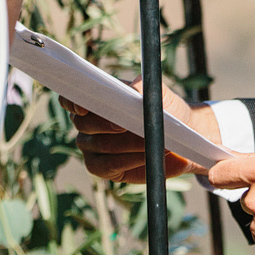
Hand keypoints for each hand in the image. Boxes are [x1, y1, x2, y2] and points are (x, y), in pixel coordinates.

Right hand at [65, 88, 220, 182]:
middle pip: (82, 123)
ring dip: (126, 143)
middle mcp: (88, 124)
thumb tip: (132, 88)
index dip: (71, 103)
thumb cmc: (167, 111)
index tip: (84, 107)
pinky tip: (146, 156)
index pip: (70, 99)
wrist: (183, 138)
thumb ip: (143, 87)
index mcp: (96, 99)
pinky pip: (106, 166)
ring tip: (151, 140)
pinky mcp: (103, 168)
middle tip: (127, 125)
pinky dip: (127, 160)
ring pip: (98, 145)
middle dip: (105, 124)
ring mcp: (92, 147)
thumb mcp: (159, 94)